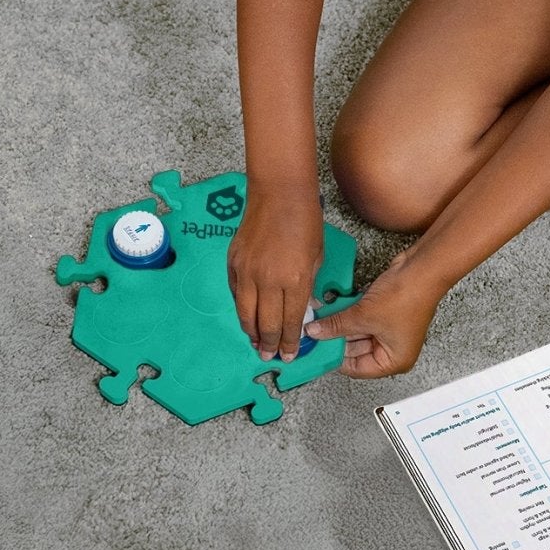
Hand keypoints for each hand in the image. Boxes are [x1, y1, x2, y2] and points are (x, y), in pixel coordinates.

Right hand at [228, 183, 323, 360]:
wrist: (279, 194)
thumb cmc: (305, 222)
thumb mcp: (316, 258)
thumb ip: (307, 288)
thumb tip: (302, 310)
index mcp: (294, 281)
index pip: (290, 322)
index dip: (289, 342)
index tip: (288, 355)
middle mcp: (268, 281)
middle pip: (265, 324)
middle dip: (268, 344)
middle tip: (269, 356)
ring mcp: (247, 272)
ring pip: (245, 313)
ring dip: (251, 332)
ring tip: (256, 343)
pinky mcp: (233, 263)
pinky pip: (236, 294)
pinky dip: (242, 309)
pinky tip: (247, 317)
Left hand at [323, 253, 440, 378]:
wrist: (421, 269)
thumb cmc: (409, 297)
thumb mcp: (364, 316)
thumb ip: (336, 326)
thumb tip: (316, 332)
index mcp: (394, 361)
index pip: (356, 368)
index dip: (335, 359)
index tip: (316, 351)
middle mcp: (393, 349)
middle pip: (355, 351)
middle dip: (335, 340)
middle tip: (315, 334)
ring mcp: (389, 331)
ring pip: (356, 333)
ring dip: (340, 325)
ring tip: (321, 321)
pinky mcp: (385, 314)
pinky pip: (361, 319)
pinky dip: (348, 315)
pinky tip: (333, 309)